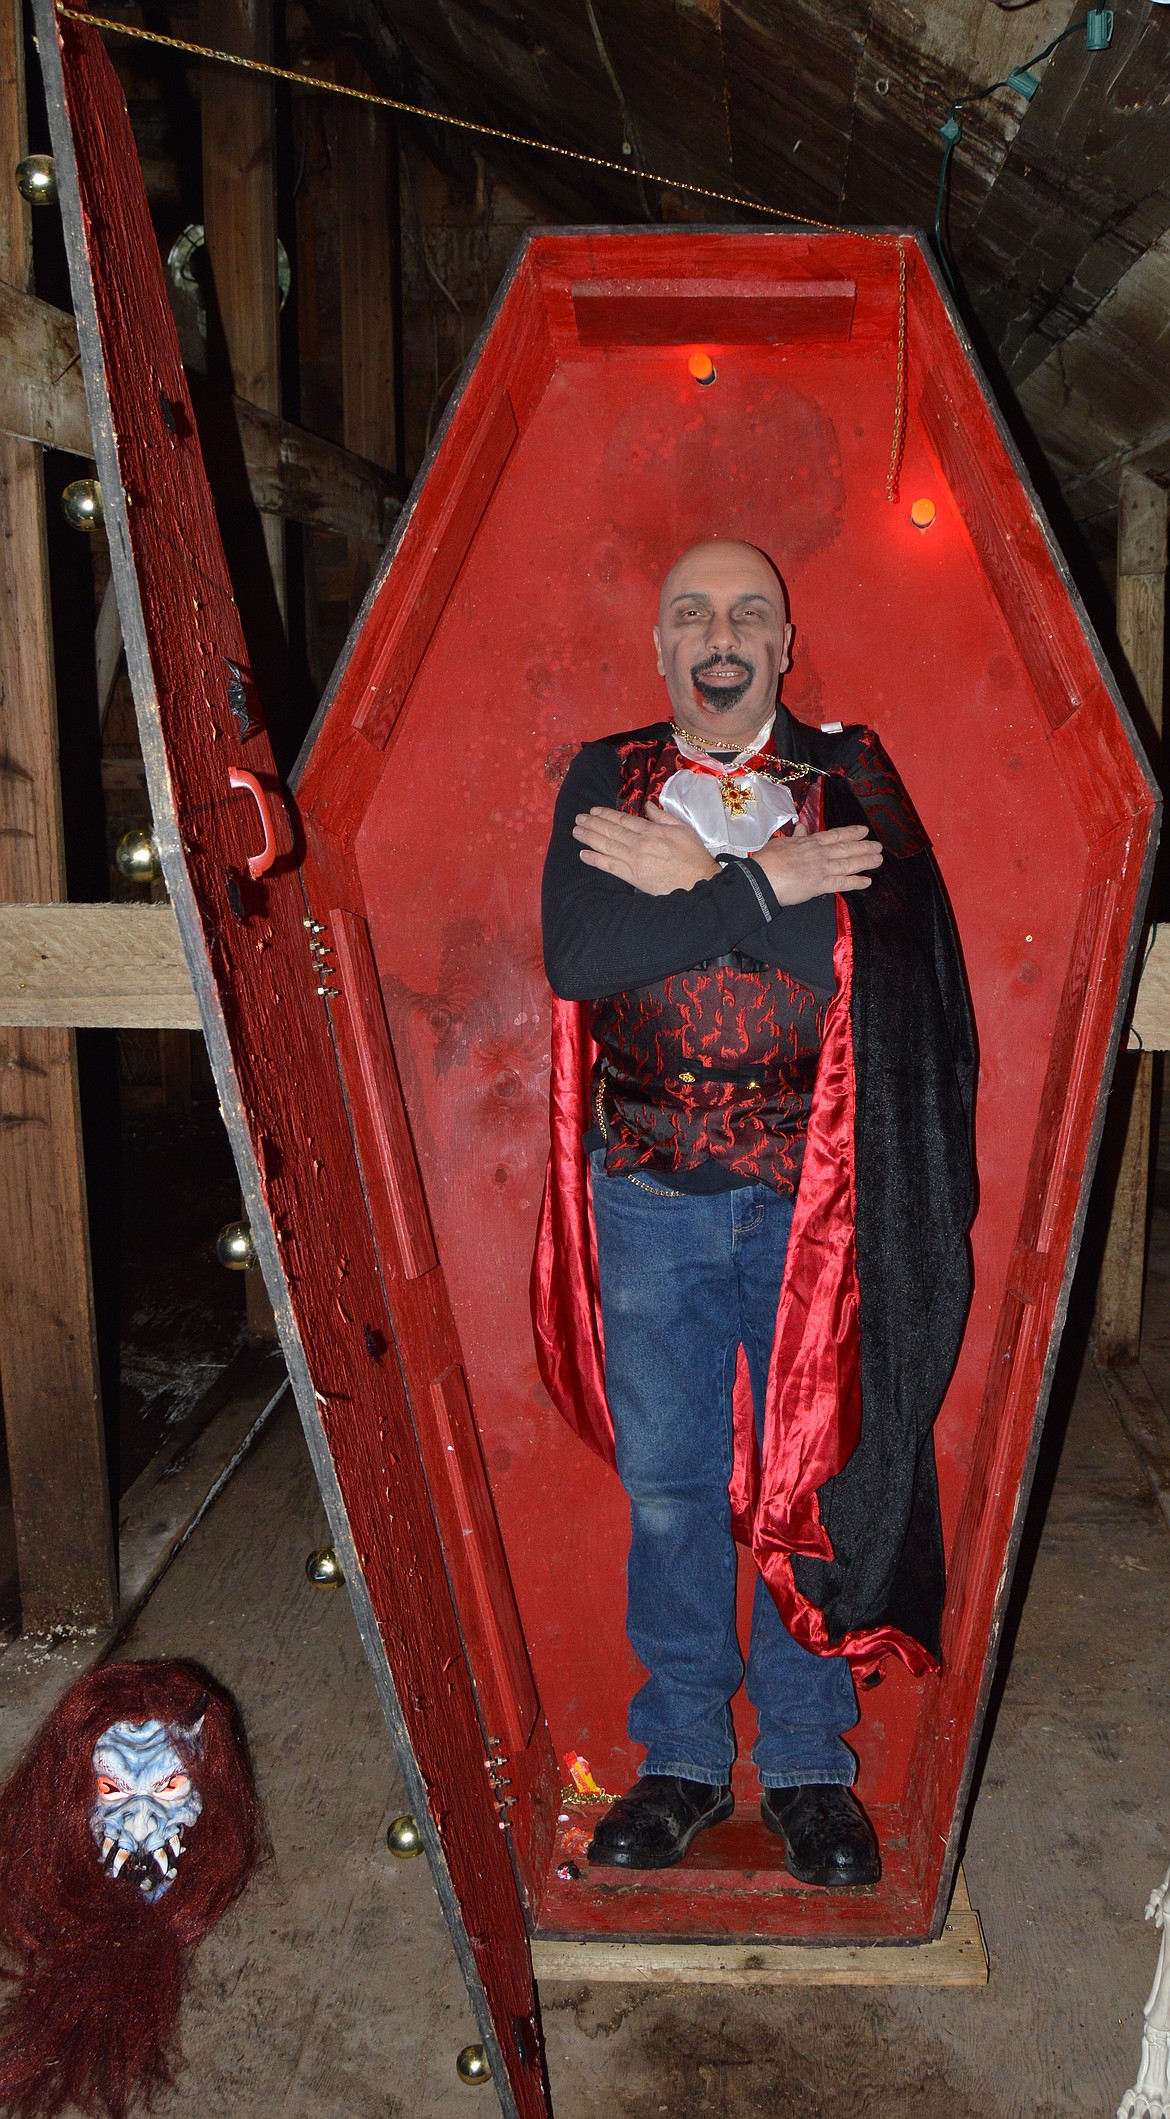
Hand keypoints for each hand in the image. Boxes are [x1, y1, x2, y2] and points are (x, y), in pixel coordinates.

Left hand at [573, 801, 719, 894]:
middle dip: (592, 823)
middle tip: (578, 818)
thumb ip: (662, 817)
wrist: (698, 882)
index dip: (606, 814)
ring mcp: (634, 860)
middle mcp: (640, 843)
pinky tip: (583, 854)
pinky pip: (610, 866)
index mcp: (652, 830)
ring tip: (576, 831)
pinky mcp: (633, 876)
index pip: (623, 819)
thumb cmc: (693, 856)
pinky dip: (595, 859)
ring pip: (607, 845)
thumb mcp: (682, 829)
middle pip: (611, 830)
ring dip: (589, 837)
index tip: (593, 811)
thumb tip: (647, 806)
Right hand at [753, 823, 881, 904]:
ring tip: (878, 860)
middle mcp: (819, 853)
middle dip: (864, 847)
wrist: (761, 878)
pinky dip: (855, 882)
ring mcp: (821, 869)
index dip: (851, 832)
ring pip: (848, 864)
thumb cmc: (766, 860)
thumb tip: (801, 826)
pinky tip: (867, 881)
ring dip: (865, 862)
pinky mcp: (819, 885)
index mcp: (809, 842)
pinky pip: (842, 883)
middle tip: (878, 846)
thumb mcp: (782, 842)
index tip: (863, 831)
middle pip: (846, 848)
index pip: (835, 835)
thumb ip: (796, 835)